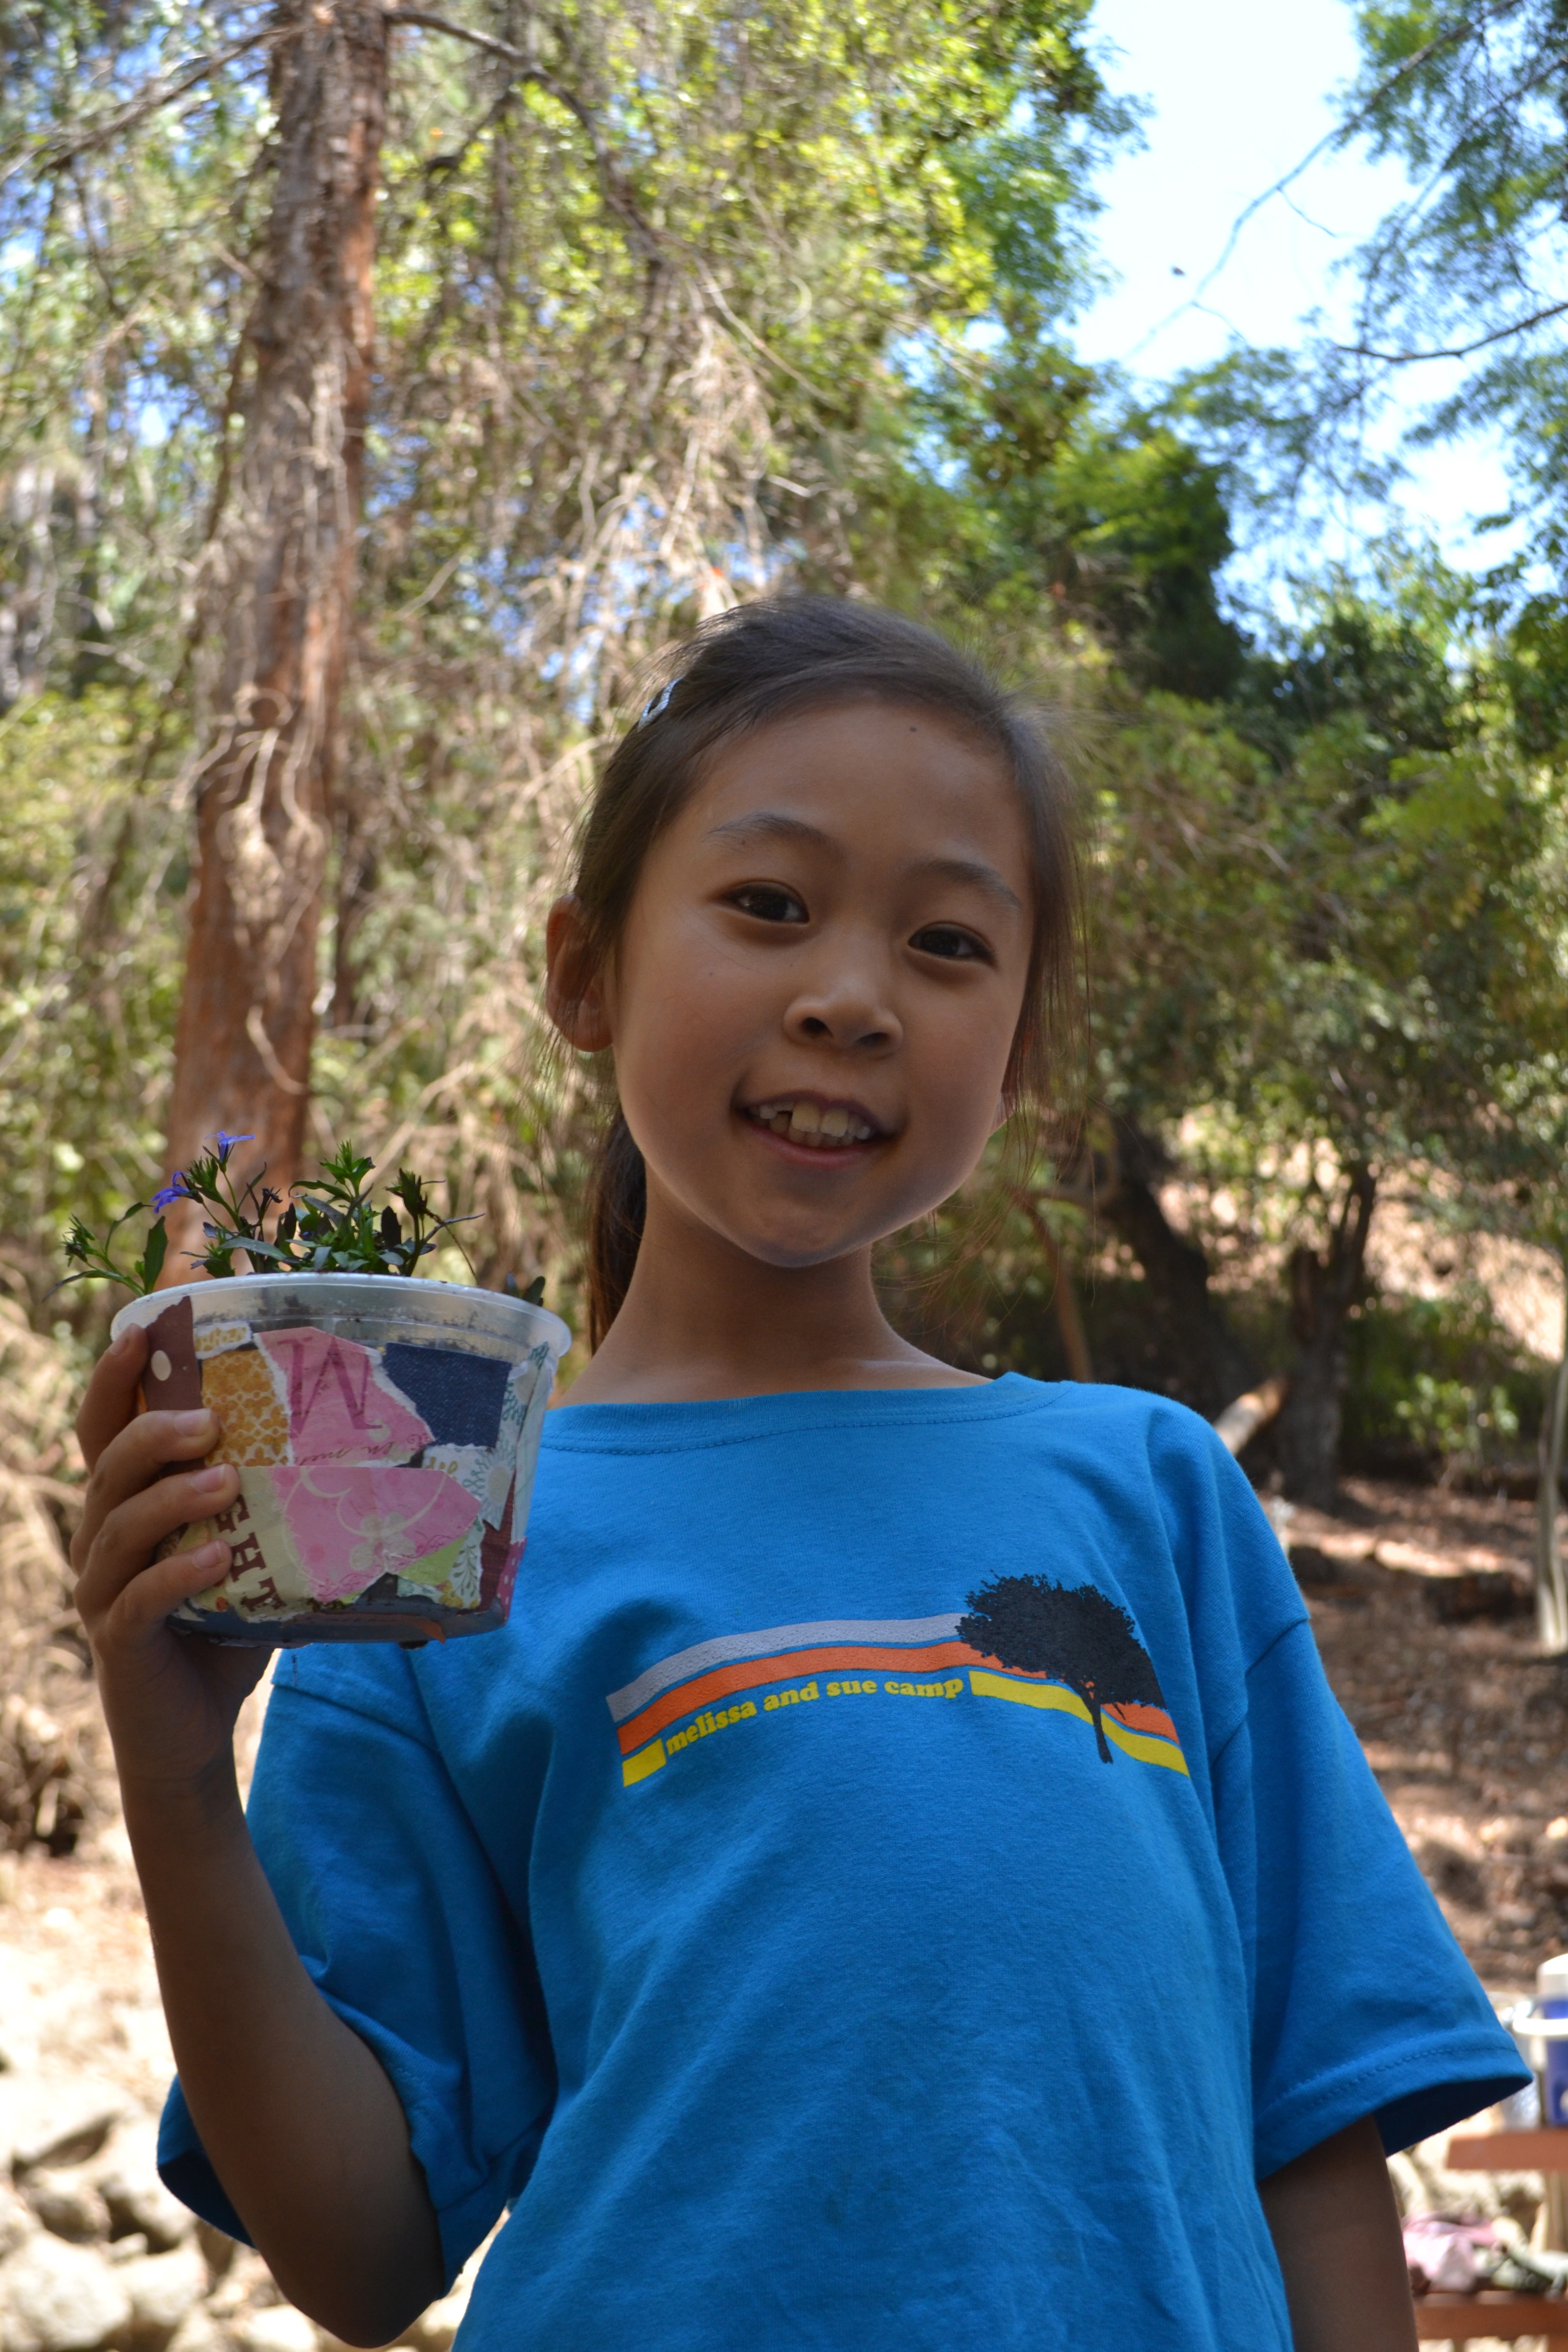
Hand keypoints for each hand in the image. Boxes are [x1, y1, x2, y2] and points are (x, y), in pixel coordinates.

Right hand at [72, 1324, 265, 1802]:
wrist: (194, 1730)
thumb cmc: (224, 1627)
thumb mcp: (251, 1555)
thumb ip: (272, 1505)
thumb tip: (361, 1446)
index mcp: (126, 1505)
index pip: (102, 1428)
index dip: (113, 1378)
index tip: (142, 1331)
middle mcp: (101, 1539)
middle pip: (106, 1465)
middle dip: (152, 1433)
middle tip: (210, 1422)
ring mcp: (101, 1590)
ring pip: (119, 1524)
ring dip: (171, 1497)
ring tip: (224, 1482)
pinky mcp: (117, 1639)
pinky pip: (138, 1597)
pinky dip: (177, 1573)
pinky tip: (218, 1559)